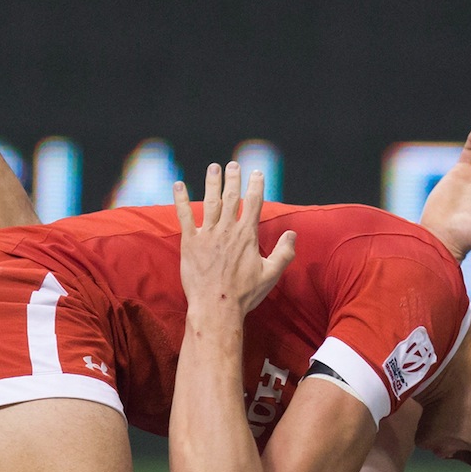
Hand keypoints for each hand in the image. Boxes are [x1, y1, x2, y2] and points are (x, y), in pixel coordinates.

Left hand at [174, 162, 296, 315]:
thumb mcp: (271, 274)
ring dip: (212, 183)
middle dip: (233, 179)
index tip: (257, 172)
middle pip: (231, 197)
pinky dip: (181, 200)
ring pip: (210, 202)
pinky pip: (184, 216)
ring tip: (213, 168)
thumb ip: (284, 253)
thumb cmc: (244, 294)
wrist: (217, 307)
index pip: (254, 203)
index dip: (256, 185)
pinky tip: (178, 185)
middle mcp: (227, 230)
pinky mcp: (190, 242)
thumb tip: (292, 234)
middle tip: (233, 164)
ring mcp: (207, 234)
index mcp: (247, 235)